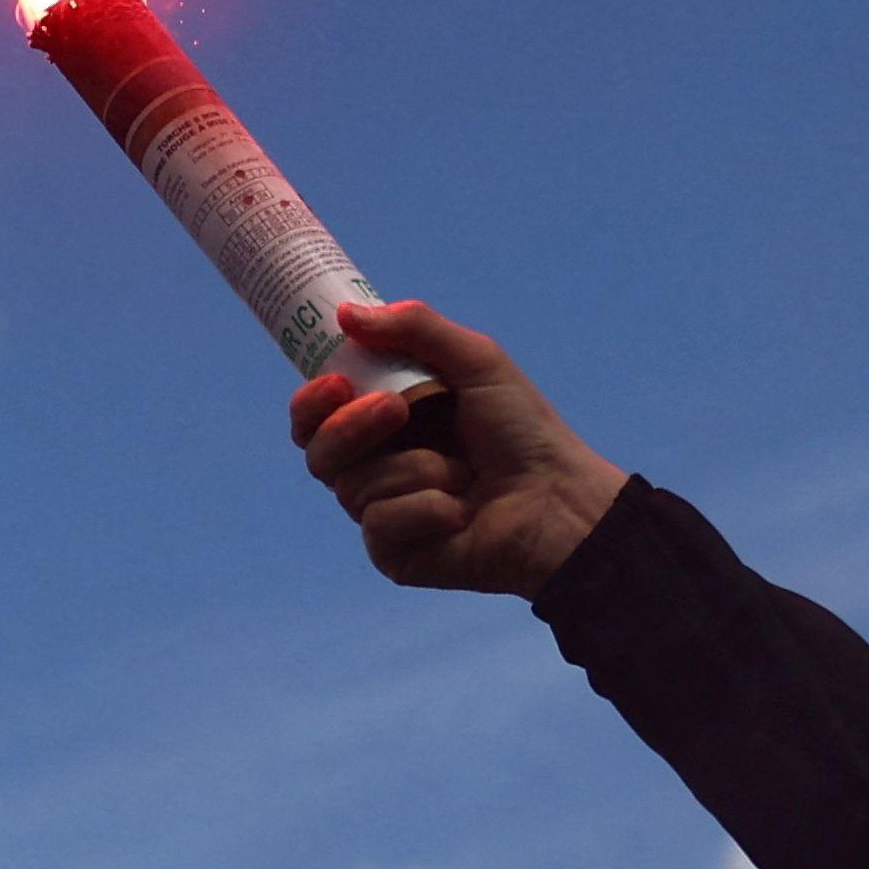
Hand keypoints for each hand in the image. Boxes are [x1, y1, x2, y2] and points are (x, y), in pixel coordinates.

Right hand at [289, 302, 631, 598]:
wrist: (557, 499)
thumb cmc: (522, 430)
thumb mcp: (476, 362)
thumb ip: (415, 329)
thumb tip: (346, 314)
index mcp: (384, 421)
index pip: (317, 414)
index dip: (311, 400)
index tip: (334, 382)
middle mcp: (376, 467)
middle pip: (318, 452)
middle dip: (350, 428)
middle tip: (396, 411)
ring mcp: (382, 512)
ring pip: (352, 488)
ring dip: (415, 470)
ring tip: (464, 473)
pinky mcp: (394, 554)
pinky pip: (380, 524)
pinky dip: (426, 510)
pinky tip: (461, 513)